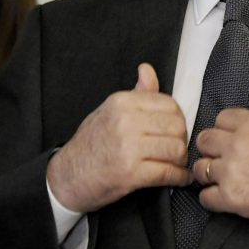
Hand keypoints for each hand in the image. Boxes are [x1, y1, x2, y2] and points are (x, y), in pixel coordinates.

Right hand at [47, 63, 190, 211]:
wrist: (67, 176)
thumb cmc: (90, 144)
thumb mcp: (109, 111)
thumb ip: (136, 93)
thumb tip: (147, 70)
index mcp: (122, 102)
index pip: (169, 104)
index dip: (178, 119)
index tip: (175, 130)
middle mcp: (125, 121)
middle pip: (176, 126)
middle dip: (181, 140)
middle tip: (177, 149)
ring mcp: (128, 147)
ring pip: (176, 149)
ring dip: (180, 160)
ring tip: (176, 163)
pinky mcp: (131, 173)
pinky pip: (168, 173)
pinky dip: (178, 177)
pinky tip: (179, 178)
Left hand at [194, 92, 248, 241]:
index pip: (221, 118)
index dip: (224, 128)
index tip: (227, 138)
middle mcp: (237, 144)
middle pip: (204, 140)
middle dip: (210, 148)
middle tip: (219, 158)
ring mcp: (231, 171)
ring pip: (200, 169)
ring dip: (207, 174)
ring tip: (218, 179)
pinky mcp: (231, 197)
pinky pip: (205, 197)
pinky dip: (211, 199)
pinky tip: (222, 198)